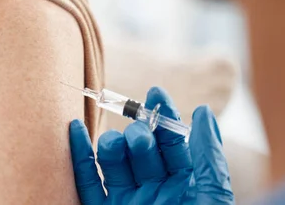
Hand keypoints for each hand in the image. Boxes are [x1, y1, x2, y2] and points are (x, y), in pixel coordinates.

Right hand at [70, 87, 234, 203]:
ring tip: (114, 143)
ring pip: (112, 162)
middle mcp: (154, 192)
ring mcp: (125, 202)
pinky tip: (74, 128)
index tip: (156, 91)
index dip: (166, 116)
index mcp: (185, 187)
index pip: (174, 144)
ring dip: (110, 144)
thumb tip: (203, 112)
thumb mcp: (211, 197)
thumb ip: (207, 156)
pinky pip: (86, 181)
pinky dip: (78, 155)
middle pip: (141, 150)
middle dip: (139, 135)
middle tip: (138, 136)